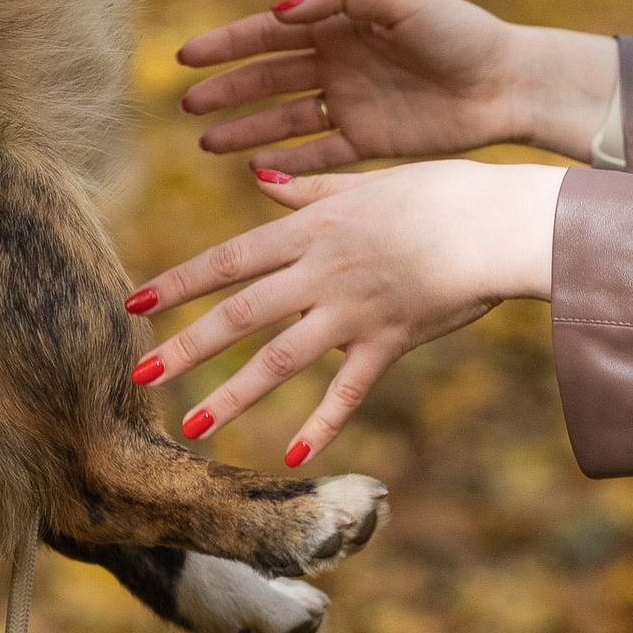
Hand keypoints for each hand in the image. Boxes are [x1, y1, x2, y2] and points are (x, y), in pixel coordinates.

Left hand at [124, 160, 562, 466]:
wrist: (498, 223)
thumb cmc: (440, 192)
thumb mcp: (366, 182)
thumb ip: (307, 190)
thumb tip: (257, 179)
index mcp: (311, 229)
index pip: (229, 258)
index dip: (178, 281)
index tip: (134, 302)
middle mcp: (322, 272)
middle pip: (240, 312)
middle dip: (186, 344)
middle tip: (138, 372)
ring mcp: (353, 310)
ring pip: (281, 358)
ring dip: (232, 393)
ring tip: (190, 425)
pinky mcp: (390, 341)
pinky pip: (349, 390)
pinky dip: (322, 423)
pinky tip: (292, 454)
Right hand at [179, 0, 595, 173]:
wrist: (507, 83)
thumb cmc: (458, 31)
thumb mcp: (400, 0)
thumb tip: (281, 11)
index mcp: (340, 22)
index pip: (269, 33)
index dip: (227, 44)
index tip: (185, 57)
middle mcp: (338, 62)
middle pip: (268, 77)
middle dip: (226, 90)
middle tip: (186, 105)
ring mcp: (351, 103)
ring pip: (284, 119)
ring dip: (245, 130)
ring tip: (205, 143)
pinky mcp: (369, 141)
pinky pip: (317, 155)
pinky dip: (287, 164)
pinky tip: (255, 172)